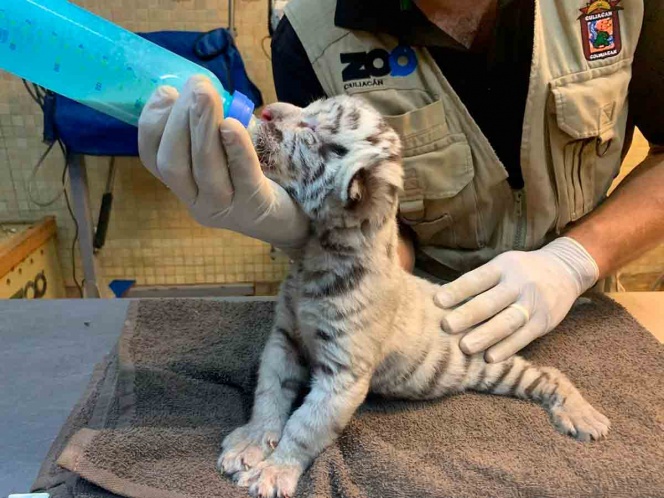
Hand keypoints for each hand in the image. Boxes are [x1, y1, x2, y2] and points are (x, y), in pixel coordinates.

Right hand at [138, 75, 308, 256]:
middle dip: (179, 120)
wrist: (289, 219)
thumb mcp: (226, 156)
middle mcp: (198, 202)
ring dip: (202, 126)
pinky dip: (235, 148)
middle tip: (195, 85)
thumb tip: (198, 89)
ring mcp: (225, 208)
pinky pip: (242, 175)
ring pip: (204, 168)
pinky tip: (231, 124)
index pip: (154, 159)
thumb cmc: (255, 180)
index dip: (152, 125)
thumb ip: (209, 130)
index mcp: (185, 186)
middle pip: (174, 163)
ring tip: (206, 93)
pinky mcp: (254, 206)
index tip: (165, 94)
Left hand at [433, 237, 598, 361]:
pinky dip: (507, 348)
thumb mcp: (502, 266)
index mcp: (503, 267)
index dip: (457, 290)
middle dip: (468, 315)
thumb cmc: (520, 271)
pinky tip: (490, 358)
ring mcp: (533, 303)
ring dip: (486, 335)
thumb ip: (478, 282)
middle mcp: (518, 284)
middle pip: (491, 301)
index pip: (476, 279)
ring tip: (465, 347)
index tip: (437, 301)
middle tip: (446, 326)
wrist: (565, 270)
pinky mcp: (544, 322)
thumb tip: (442, 300)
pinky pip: (524, 337)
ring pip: (508, 321)